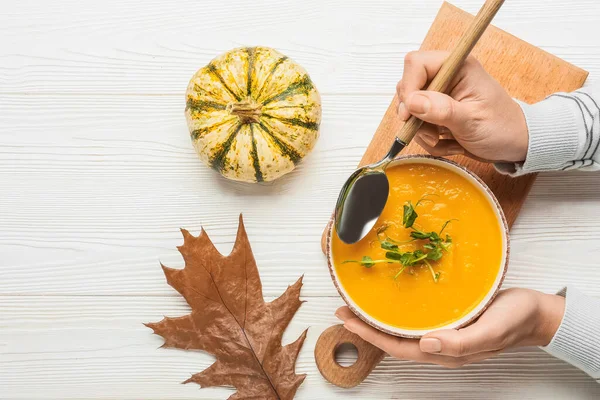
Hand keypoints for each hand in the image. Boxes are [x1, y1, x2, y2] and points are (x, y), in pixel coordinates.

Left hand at [335, 288, 564, 367]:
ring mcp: (443, 333)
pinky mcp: (448, 319)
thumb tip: (426, 345)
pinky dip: (396, 314)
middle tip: (343, 310)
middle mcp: (439, 344)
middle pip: (394, 341)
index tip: (347, 320)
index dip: (371, 336)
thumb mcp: (492, 329)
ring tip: (358, 306)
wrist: (536, 314)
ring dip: (378, 321)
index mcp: (445, 350)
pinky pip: (415, 320)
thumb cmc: (515, 320)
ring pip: (402, 331)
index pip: (398, 347)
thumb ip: (462, 342)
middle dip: (366, 328)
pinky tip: (390, 303)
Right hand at [396, 51, 528, 162]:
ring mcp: (440, 96)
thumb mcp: (473, 121)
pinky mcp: (436, 112)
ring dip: (422, 131)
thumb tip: (412, 102)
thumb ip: (442, 110)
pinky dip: (428, 138)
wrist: (514, 144)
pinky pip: (417, 125)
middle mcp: (446, 77)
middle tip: (432, 133)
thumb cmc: (502, 127)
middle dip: (415, 116)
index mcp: (458, 67)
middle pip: (407, 88)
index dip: (409, 87)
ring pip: (410, 110)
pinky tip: (449, 141)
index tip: (411, 113)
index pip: (416, 64)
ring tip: (444, 139)